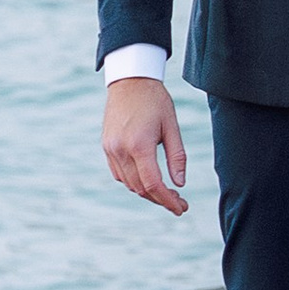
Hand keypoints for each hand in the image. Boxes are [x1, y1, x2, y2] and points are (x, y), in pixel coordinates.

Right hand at [104, 77, 189, 214]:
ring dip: (147, 192)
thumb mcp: (172, 126)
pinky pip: (119, 174)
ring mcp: (110, 149)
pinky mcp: (106, 147)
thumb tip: (180, 184)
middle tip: (180, 202)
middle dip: (160, 199)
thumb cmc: (155, 100)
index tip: (182, 208)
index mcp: (139, 145)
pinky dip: (134, 181)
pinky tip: (148, 179)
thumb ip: (177, 156)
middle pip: (140, 188)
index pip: (153, 185)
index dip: (168, 201)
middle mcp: (121, 150)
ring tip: (167, 192)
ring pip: (129, 183)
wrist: (129, 80)